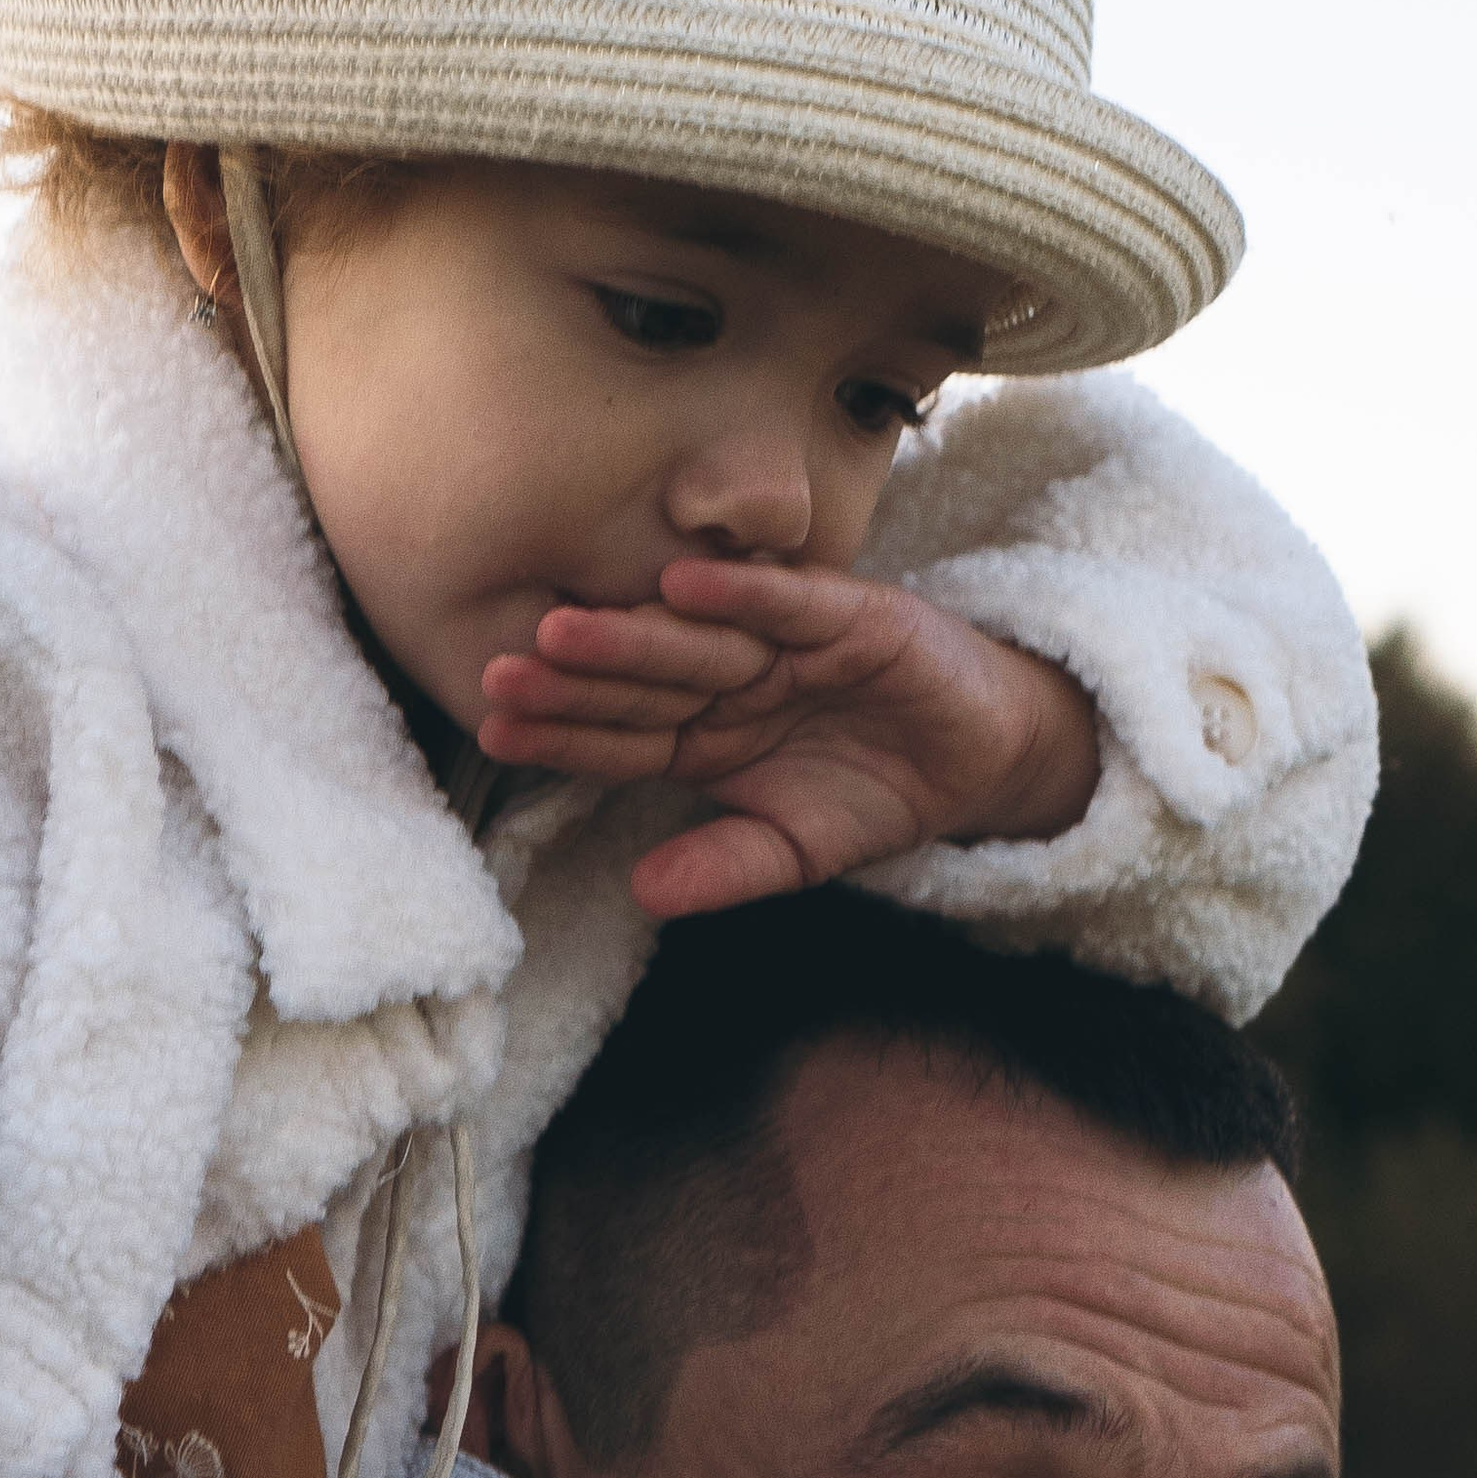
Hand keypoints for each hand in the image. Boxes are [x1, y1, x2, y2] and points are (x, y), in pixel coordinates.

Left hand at [476, 556, 1101, 915]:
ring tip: (561, 632)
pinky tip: (679, 584)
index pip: (622, 738)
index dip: (562, 736)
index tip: (495, 733)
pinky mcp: (849, 616)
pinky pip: (786, 602)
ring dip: (631, 634)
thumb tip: (642, 893)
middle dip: (573, 681)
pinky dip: (739, 592)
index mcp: (705, 736)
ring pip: (697, 640)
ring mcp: (784, 645)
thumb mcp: (795, 852)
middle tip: (500, 673)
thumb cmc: (876, 795)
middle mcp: (731, 682)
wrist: (981, 760)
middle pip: (642, 682)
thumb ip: (723, 867)